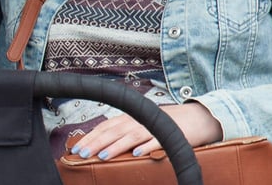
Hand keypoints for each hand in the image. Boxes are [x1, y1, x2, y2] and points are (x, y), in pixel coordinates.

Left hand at [68, 102, 222, 160]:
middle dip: (96, 142)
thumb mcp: (139, 125)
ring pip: (130, 136)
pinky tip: (137, 154)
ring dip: (116, 145)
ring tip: (103, 155)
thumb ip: (122, 133)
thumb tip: (101, 145)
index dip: (91, 136)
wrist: (195, 117)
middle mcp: (138, 120)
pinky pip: (156, 141)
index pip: (105, 126)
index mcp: (129, 118)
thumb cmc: (163, 124)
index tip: (76, 148)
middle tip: (82, 153)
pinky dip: (146, 146)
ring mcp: (153, 126)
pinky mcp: (169, 134)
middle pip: (113, 131)